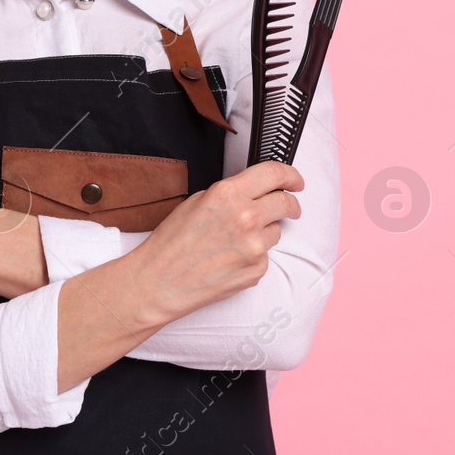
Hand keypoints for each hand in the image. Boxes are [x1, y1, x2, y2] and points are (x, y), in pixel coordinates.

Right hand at [128, 161, 304, 324]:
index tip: (294, 179)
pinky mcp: (257, 269)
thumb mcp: (195, 203)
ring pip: (276, 231)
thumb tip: (253, 192)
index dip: (290, 174)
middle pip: (286, 202)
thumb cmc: (171, 243)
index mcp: (227, 195)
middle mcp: (245, 217)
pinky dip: (253, 255)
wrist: (160, 281)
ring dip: (264, 231)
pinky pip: (265, 255)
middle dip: (290, 203)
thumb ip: (229, 194)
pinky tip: (229, 259)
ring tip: (235, 241)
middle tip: (289, 207)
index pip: (273, 174)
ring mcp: (254, 246)